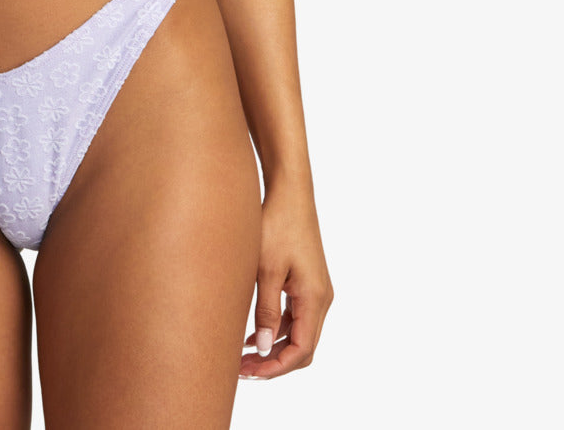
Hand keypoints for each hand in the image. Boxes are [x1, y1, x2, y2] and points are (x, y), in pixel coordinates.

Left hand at [239, 184, 332, 379]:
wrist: (289, 192)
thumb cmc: (277, 224)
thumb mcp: (266, 270)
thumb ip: (266, 311)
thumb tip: (263, 349)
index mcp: (315, 297)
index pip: (301, 349)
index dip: (276, 367)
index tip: (249, 372)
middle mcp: (321, 297)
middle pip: (303, 346)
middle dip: (274, 362)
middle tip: (243, 370)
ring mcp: (316, 290)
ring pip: (299, 333)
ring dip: (274, 348)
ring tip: (243, 357)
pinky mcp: (306, 281)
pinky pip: (295, 316)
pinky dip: (277, 330)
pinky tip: (252, 334)